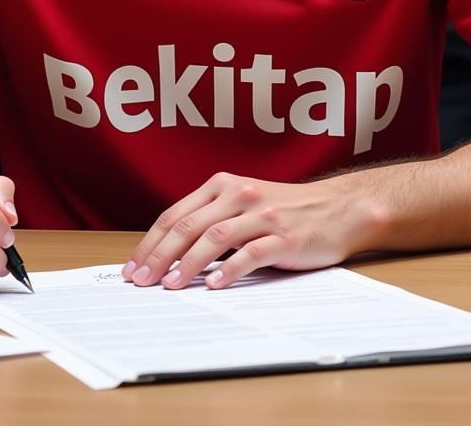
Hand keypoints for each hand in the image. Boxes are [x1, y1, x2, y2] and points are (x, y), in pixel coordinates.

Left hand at [122, 172, 376, 289]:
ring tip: (170, 285)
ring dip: (187, 264)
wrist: (337, 209)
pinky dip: (228, 270)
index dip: (150, 242)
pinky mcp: (283, 236)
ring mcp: (261, 214)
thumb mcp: (242, 204)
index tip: (133, 267)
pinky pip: (250, 253)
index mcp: (221, 185)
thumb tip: (168, 253)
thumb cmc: (284, 211)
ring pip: (213, 238)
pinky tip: (213, 285)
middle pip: (188, 226)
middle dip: (159, 255)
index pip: (175, 215)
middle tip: (142, 281)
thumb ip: (210, 219)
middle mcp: (238, 194)